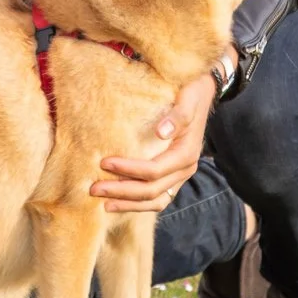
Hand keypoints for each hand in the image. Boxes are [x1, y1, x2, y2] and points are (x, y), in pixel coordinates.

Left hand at [93, 71, 218, 212]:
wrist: (203, 93)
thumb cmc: (192, 94)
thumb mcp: (188, 99)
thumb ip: (176, 117)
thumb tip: (161, 132)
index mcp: (186, 154)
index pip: (153, 170)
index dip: (128, 169)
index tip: (104, 163)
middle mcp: (185, 169)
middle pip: (151, 190)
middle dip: (122, 191)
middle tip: (94, 188)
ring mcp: (180, 175)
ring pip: (155, 200)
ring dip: (129, 204)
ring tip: (105, 204)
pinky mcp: (174, 176)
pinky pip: (158, 197)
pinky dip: (138, 203)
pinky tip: (120, 202)